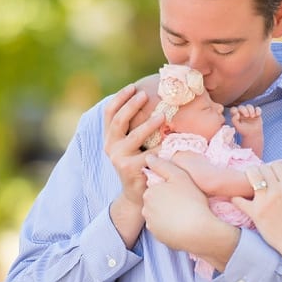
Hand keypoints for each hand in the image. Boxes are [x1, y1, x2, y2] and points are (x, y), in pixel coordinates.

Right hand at [103, 84, 163, 208]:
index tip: (132, 86)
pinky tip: (172, 140)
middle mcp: (111, 147)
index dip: (119, 98)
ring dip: (149, 124)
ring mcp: (119, 158)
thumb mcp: (131, 145)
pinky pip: (149, 153)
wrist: (136, 195)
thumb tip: (148, 100)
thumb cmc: (138, 164)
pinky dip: (161, 145)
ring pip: (134, 136)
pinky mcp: (130, 169)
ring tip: (162, 115)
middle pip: (119, 120)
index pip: (109, 113)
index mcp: (109, 137)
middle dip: (132, 105)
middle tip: (145, 94)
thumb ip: (133, 128)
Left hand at [142, 154, 231, 253]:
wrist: (199, 232)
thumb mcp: (180, 176)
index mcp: (150, 192)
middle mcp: (146, 209)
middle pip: (157, 201)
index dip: (170, 188)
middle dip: (167, 200)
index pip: (157, 187)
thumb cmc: (192, 201)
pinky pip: (163, 228)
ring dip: (168, 213)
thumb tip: (149, 157)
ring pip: (159, 215)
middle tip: (185, 202)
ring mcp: (151, 224)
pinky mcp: (158, 237)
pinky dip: (170, 226)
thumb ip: (162, 165)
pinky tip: (183, 224)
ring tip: (185, 214)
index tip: (182, 191)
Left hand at [230, 104, 262, 134]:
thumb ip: (234, 120)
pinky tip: (257, 115)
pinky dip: (258, 110)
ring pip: (249, 106)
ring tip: (252, 116)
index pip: (233, 109)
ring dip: (251, 110)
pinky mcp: (256, 113)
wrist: (253, 134)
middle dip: (244, 110)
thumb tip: (237, 114)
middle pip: (241, 107)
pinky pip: (257, 108)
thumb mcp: (237, 127)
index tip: (238, 115)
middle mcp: (242, 113)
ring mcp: (249, 112)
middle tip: (247, 116)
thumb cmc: (244, 131)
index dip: (234, 110)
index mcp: (236, 115)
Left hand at [232, 162, 281, 258]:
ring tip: (245, 183)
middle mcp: (277, 190)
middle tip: (257, 177)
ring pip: (251, 176)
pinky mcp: (255, 213)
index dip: (273, 169)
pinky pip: (239, 200)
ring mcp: (265, 201)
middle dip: (260, 172)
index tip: (270, 174)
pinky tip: (236, 199)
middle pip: (263, 169)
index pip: (277, 165)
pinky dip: (236, 198)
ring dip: (247, 178)